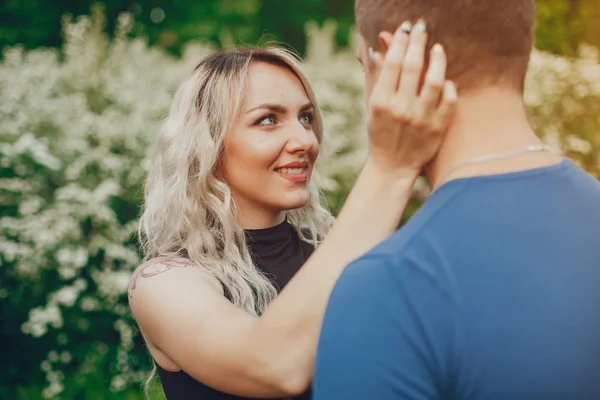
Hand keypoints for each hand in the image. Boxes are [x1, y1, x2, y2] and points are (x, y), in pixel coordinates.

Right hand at [366, 20, 456, 176]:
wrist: (392, 167)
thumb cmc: (381, 133)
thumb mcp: (372, 107)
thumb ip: (377, 78)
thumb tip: (378, 50)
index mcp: (381, 102)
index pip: (392, 63)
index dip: (399, 42)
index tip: (404, 28)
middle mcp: (400, 109)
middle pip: (412, 66)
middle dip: (417, 41)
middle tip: (421, 27)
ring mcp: (420, 119)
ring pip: (434, 81)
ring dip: (437, 60)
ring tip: (437, 49)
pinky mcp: (437, 128)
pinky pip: (449, 101)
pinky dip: (448, 87)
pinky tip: (445, 80)